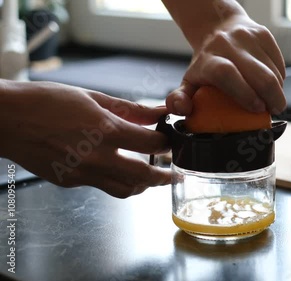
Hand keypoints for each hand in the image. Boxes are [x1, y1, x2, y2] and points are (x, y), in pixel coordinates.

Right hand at [0, 81, 170, 197]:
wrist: (6, 119)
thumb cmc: (45, 101)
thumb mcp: (92, 98)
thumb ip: (129, 109)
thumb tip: (156, 113)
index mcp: (105, 130)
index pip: (151, 144)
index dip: (166, 143)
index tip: (170, 141)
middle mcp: (97, 157)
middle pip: (144, 177)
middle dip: (164, 177)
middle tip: (174, 174)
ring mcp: (83, 173)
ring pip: (125, 190)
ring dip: (142, 185)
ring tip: (150, 177)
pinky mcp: (70, 182)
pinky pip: (101, 186)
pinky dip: (114, 180)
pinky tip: (115, 168)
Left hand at [166, 14, 286, 115]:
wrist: (218, 27)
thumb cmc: (206, 64)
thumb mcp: (189, 82)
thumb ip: (180, 99)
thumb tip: (182, 109)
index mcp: (208, 60)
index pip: (226, 74)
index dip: (244, 93)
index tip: (257, 108)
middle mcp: (228, 45)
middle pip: (259, 74)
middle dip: (272, 97)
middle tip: (274, 110)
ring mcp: (248, 37)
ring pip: (273, 70)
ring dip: (278, 90)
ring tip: (273, 101)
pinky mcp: (264, 34)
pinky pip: (279, 62)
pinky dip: (281, 79)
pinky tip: (274, 86)